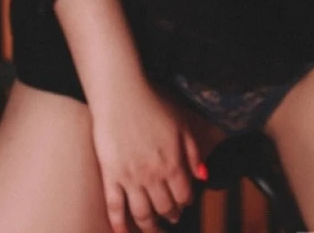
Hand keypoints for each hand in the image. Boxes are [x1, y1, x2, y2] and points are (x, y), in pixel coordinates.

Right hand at [91, 79, 204, 231]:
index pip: (184, 196)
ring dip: (149, 227)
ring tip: (153, 230)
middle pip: (165, 208)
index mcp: (173, 164)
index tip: (185, 202)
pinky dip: (119, 224)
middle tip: (171, 218)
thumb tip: (203, 176)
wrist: (122, 94)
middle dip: (171, 216)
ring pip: (142, 214)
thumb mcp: (182, 124)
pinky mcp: (110, 176)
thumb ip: (193, 152)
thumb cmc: (153, 104)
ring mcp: (130, 179)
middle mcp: (153, 176)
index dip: (186, 202)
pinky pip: (114, 207)